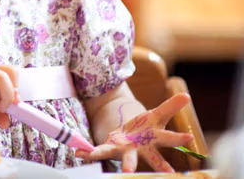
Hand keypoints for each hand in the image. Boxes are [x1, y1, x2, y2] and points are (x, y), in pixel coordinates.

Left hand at [78, 93, 193, 171]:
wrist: (130, 138)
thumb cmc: (146, 129)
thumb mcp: (156, 115)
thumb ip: (170, 106)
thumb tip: (187, 96)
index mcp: (156, 138)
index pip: (169, 137)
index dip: (179, 138)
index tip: (189, 137)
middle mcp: (144, 149)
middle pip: (154, 157)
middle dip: (160, 165)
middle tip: (168, 172)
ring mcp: (127, 150)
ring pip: (129, 159)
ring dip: (128, 165)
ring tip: (126, 172)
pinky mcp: (111, 149)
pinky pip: (100, 151)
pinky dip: (89, 152)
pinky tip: (79, 152)